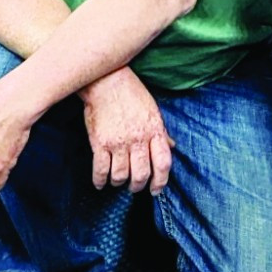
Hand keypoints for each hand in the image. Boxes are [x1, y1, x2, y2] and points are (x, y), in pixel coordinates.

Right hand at [81, 69, 173, 195]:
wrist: (107, 81)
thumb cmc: (132, 94)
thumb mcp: (153, 110)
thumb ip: (161, 131)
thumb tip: (172, 147)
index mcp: (154, 130)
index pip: (163, 163)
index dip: (161, 181)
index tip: (155, 190)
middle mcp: (138, 139)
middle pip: (142, 173)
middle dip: (138, 186)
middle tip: (135, 187)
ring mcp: (118, 142)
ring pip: (121, 175)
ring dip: (119, 183)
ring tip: (118, 181)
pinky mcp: (99, 143)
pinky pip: (101, 170)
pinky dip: (100, 181)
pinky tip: (101, 183)